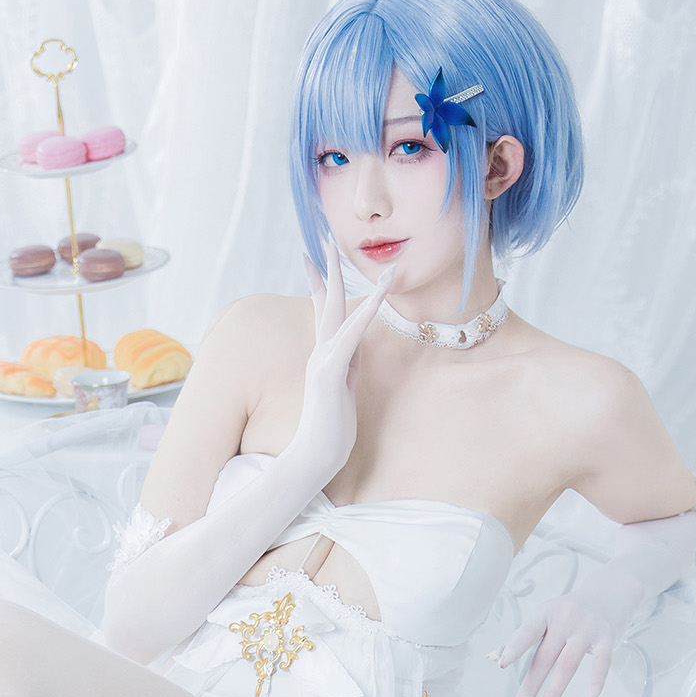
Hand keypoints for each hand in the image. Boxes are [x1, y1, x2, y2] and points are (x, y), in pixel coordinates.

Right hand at [290, 248, 393, 489]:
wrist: (314, 458)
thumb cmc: (330, 431)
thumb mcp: (344, 390)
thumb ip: (348, 365)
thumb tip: (356, 346)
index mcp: (323, 356)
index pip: (321, 312)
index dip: (318, 284)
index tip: (314, 259)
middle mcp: (320, 352)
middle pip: (324, 301)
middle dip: (326, 268)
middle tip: (325, 238)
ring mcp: (324, 360)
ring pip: (336, 309)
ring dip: (341, 276)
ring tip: (340, 247)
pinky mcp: (331, 372)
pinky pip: (353, 333)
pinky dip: (369, 308)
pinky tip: (382, 289)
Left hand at [497, 564, 641, 696]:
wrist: (612, 589)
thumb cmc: (571, 610)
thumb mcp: (546, 616)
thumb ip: (522, 637)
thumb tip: (491, 657)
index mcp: (546, 612)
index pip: (528, 631)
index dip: (514, 646)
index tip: (501, 664)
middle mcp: (566, 618)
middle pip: (544, 659)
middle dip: (528, 691)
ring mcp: (588, 628)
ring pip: (567, 666)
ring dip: (552, 696)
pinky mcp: (608, 637)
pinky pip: (602, 663)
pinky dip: (596, 683)